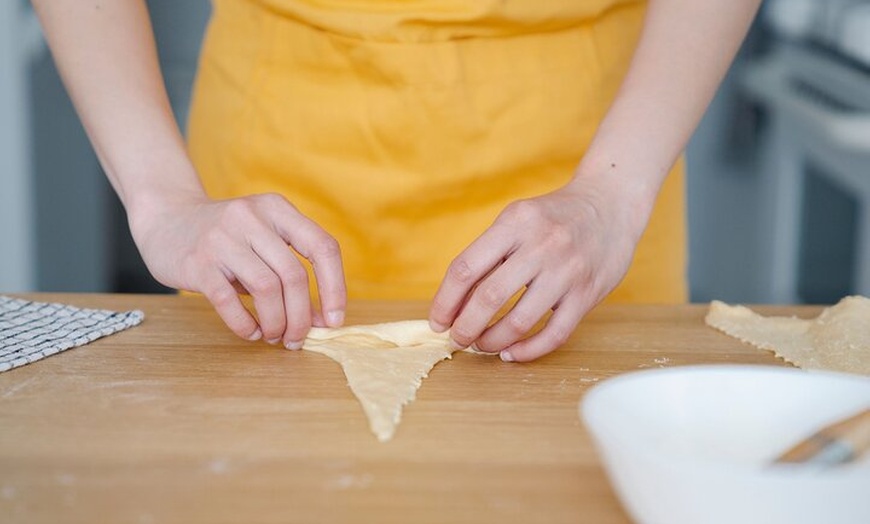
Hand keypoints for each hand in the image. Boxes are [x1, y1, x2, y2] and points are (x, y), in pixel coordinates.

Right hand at [130, 192, 346, 347]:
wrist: (165, 219)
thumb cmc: (226, 237)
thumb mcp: (263, 235)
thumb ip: (290, 268)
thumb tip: (322, 319)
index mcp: (277, 209)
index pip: (322, 247)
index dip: (335, 287)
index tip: (334, 320)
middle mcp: (252, 218)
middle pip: (294, 275)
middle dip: (302, 316)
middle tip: (297, 339)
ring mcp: (222, 238)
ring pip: (266, 289)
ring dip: (277, 322)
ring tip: (275, 335)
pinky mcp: (197, 262)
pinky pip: (229, 301)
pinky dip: (245, 324)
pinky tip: (251, 332)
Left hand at [428, 173, 652, 361]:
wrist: (611, 203)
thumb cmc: (553, 217)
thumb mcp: (517, 219)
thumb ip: (488, 254)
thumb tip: (454, 303)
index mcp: (515, 222)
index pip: (466, 268)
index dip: (445, 301)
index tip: (437, 321)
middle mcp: (541, 244)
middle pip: (489, 297)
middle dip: (465, 327)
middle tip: (457, 339)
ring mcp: (567, 270)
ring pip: (519, 321)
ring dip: (493, 341)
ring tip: (483, 345)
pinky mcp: (588, 293)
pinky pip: (554, 333)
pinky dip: (528, 350)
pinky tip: (513, 352)